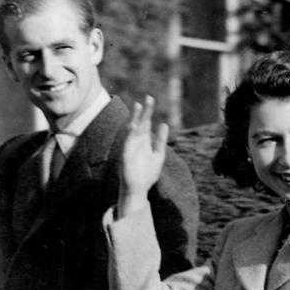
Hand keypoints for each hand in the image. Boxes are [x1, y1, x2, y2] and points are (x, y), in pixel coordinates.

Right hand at [118, 96, 168, 217]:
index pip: (145, 123)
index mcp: (144, 142)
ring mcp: (130, 149)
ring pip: (132, 130)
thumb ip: (161, 141)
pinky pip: (127, 144)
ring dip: (135, 119)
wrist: (138, 190)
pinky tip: (132, 125)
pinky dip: (129, 135)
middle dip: (143, 111)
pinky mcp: (125, 157)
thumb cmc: (147, 174)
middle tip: (148, 98)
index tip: (150, 99)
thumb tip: (164, 124)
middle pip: (140, 123)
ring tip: (138, 107)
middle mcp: (136, 143)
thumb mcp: (158, 155)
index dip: (148, 112)